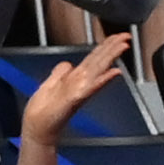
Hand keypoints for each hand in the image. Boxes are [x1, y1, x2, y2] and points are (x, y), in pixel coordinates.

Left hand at [18, 35, 136, 143]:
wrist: (37, 128)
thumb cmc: (43, 111)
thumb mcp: (50, 85)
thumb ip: (60, 73)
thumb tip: (68, 64)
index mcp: (74, 79)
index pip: (93, 58)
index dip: (105, 46)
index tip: (117, 37)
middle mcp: (80, 83)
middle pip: (99, 61)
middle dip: (112, 47)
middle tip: (126, 36)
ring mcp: (79, 91)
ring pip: (97, 69)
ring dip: (111, 57)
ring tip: (123, 46)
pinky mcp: (74, 99)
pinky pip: (90, 87)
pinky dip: (102, 79)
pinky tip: (113, 72)